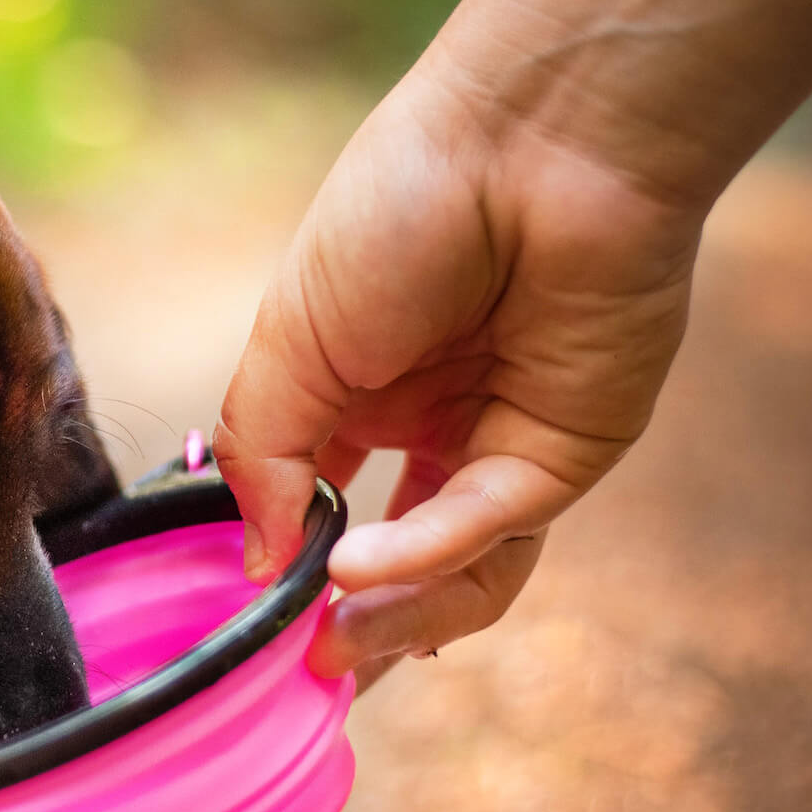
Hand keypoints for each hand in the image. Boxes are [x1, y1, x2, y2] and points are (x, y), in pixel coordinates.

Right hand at [215, 69, 706, 682]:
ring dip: (397, 615)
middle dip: (348, 626)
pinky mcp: (570, 453)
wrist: (531, 141)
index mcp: (355, 395)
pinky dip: (429, 554)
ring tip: (336, 642)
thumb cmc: (398, 211)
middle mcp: (431, 430)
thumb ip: (260, 455)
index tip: (241, 625)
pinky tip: (366, 567)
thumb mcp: (289, 338)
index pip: (313, 513)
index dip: (281, 573)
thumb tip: (256, 567)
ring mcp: (503, 447)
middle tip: (302, 669)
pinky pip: (495, 527)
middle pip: (393, 567)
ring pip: (457, 572)